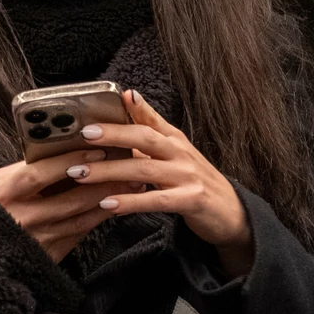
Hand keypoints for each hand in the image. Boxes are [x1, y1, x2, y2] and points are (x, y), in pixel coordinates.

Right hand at [0, 150, 138, 262]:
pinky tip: (116, 205)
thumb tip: (60, 148)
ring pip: (82, 218)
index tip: (97, 148)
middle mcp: (21, 218)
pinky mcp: (49, 255)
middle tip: (129, 166)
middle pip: (70, 199)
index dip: (70, 161)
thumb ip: (23, 169)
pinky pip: (81, 234)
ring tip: (132, 184)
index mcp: (3, 194)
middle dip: (104, 181)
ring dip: (110, 200)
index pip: (40, 173)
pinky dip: (100, 217)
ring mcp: (37, 239)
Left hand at [69, 90, 254, 275]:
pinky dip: (130, 201)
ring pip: (144, 169)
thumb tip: (128, 100)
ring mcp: (187, 176)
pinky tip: (108, 204)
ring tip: (81, 174)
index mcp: (175, 140)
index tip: (105, 101)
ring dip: (110, 171)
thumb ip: (152, 132)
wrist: (232, 212)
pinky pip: (156, 200)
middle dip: (113, 135)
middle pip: (145, 138)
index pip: (150, 119)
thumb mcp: (176, 153)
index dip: (129, 108)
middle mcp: (181, 153)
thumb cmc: (197, 182)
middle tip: (85, 135)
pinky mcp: (191, 200)